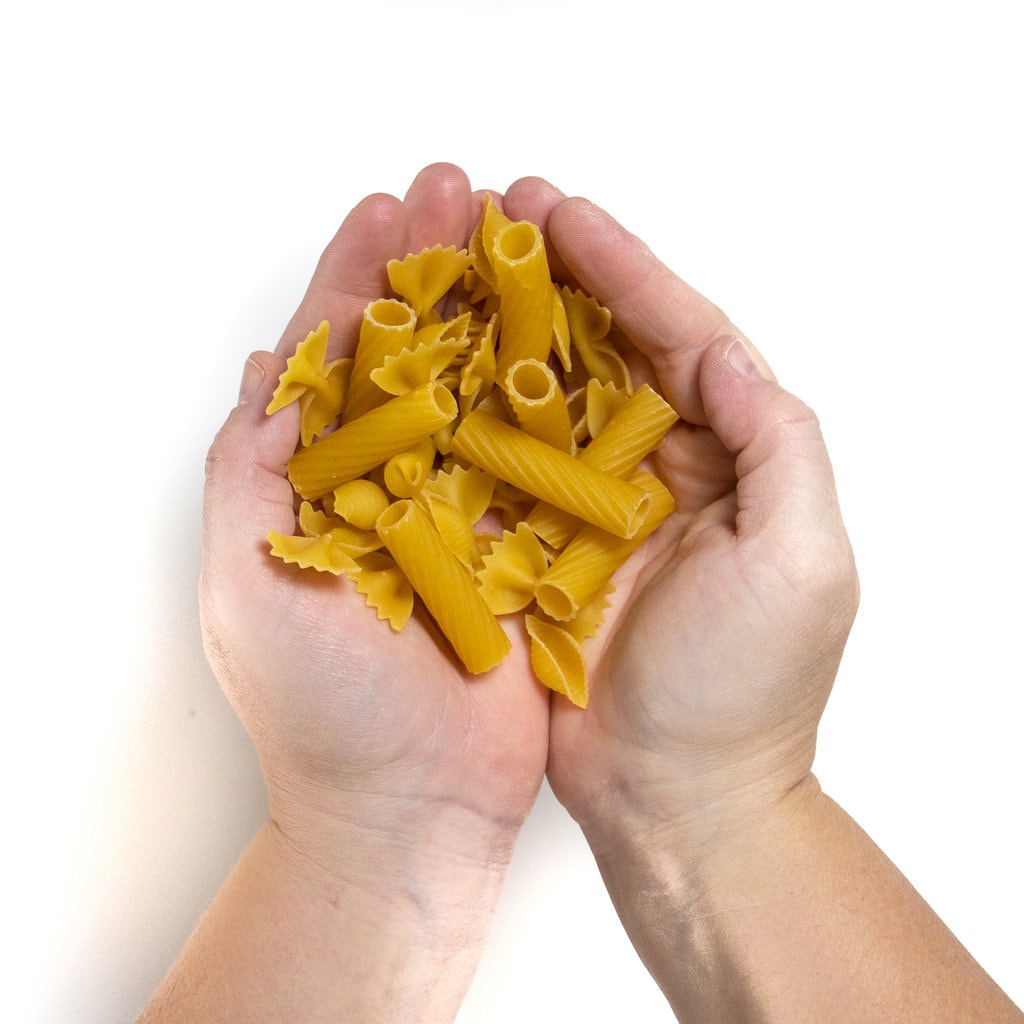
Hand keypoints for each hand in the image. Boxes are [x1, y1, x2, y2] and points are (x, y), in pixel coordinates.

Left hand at [194, 165, 548, 1018]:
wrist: (412, 809)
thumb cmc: (321, 711)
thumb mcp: (249, 581)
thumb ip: (252, 470)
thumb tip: (272, 366)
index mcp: (321, 480)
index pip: (339, 355)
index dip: (360, 274)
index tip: (390, 207)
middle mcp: (394, 481)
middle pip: (417, 352)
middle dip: (437, 268)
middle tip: (467, 190)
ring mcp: (464, 509)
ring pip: (485, 389)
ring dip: (502, 311)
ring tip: (528, 236)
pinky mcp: (525, 546)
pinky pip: (543, 457)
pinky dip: (558, 394)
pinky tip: (578, 335)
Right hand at [502, 177, 858, 846]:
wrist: (673, 796)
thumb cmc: (745, 692)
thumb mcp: (802, 563)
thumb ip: (780, 446)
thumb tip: (726, 354)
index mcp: (728, 456)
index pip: (677, 334)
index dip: (621, 268)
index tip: (559, 213)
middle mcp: (658, 466)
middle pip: (602, 346)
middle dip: (551, 275)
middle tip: (489, 210)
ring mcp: (590, 504)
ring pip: (543, 392)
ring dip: (502, 327)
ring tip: (450, 265)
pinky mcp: (534, 545)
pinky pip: (497, 462)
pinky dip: (465, 413)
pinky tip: (427, 366)